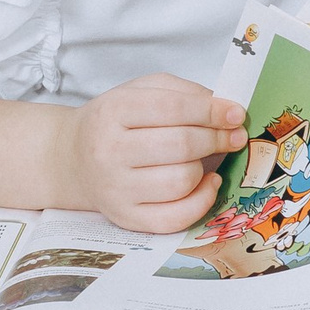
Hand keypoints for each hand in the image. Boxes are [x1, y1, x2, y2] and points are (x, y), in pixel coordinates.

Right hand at [53, 73, 244, 232]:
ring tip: (204, 158)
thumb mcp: (142, 91)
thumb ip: (184, 93)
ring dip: (205, 168)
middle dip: (217, 138)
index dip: (212, 111)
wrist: (73, 158)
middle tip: (232, 135)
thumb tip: (227, 109)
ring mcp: (115, 189)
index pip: (172, 109)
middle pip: (181, 146)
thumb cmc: (117, 121)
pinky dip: (202, 201)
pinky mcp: (125, 217)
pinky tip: (206, 183)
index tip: (237, 114)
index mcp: (113, 111)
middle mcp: (108, 151)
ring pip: (182, 181)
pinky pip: (175, 218)